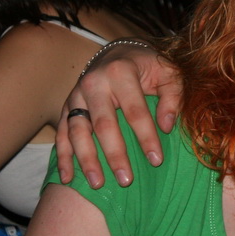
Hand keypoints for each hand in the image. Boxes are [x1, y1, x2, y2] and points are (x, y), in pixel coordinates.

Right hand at [55, 44, 182, 187]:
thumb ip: (173, 95)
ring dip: (86, 160)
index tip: (156, 161)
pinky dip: (63, 157)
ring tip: (98, 183)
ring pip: (78, 131)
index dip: (146, 136)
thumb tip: (167, 126)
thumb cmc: (149, 66)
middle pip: (103, 124)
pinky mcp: (66, 106)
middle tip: (126, 180)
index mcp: (121, 72)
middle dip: (115, 154)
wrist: (118, 52)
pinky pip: (62, 134)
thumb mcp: (169, 72)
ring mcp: (77, 95)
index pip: (135, 110)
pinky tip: (68, 178)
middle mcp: (94, 83)